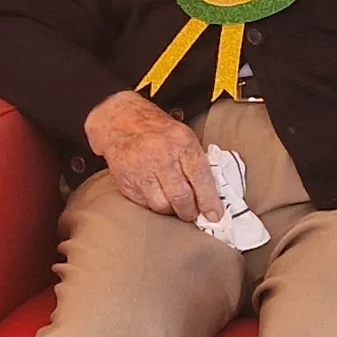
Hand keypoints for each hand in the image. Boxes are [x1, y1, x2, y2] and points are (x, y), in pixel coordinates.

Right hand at [88, 90, 218, 221]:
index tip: (215, 215)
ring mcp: (141, 170)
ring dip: (172, 211)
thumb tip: (212, 194)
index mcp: (182, 142)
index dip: (209, 201)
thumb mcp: (184, 136)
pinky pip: (145, 204)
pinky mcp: (126, 181)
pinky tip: (158, 195)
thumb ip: (198, 162)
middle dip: (190, 211)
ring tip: (176, 206)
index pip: (200, 178)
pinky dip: (155, 204)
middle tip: (194, 214)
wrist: (121, 121)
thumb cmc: (158, 131)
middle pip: (181, 197)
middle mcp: (161, 156)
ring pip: (161, 205)